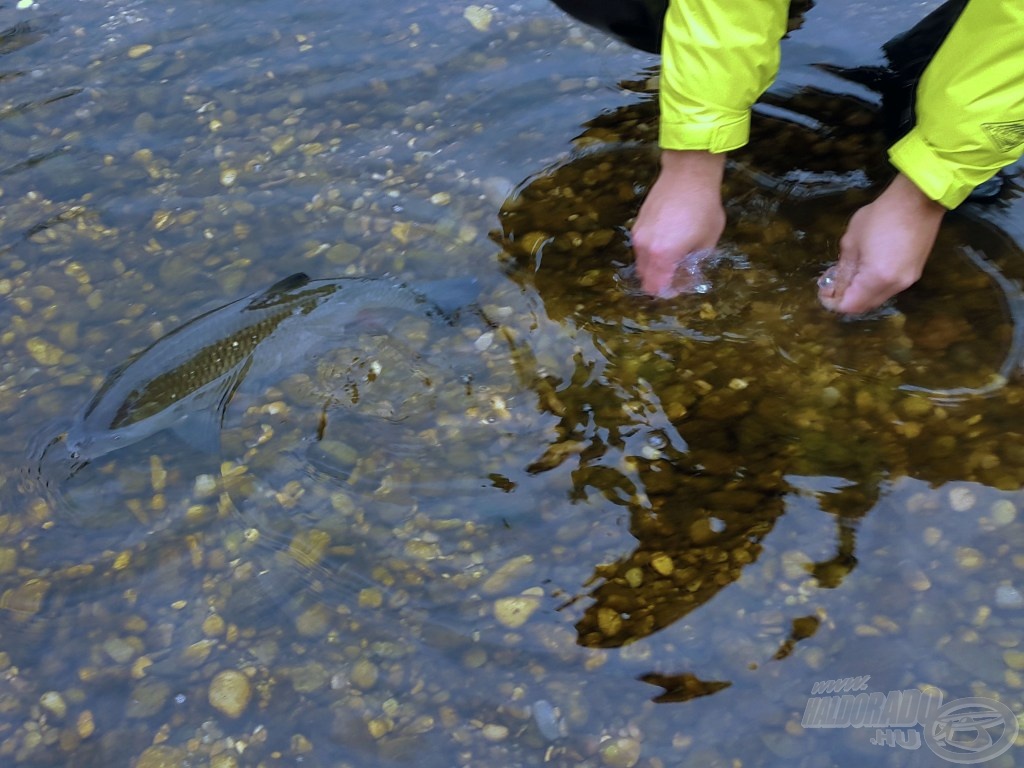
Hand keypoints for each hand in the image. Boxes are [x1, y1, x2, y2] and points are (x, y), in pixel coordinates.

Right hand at [631, 150, 726, 296]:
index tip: (680, 287)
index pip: (656, 287)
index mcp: (663, 256)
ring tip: (674, 256)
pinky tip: (668, 240)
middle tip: (678, 274)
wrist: (688, 174)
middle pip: (645, 278)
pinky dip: (651, 252)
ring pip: (642, 262)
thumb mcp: (708, 240)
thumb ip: (695, 263)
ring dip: (655, 266)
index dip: (668, 292)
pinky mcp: (638, 223)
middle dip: (660, 281)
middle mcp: (645, 248)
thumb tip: (687, 276)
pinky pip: (641, 247)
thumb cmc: (703, 207)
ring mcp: (639, 235)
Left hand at [818, 174, 945, 314]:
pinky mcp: (915, 272)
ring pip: (877, 298)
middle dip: (846, 298)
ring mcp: (908, 280)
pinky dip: (874, 285)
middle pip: (865, 306)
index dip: (833, 302)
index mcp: (877, 278)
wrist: (918, 199)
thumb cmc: (880, 216)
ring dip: (860, 292)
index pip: (851, 306)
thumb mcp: (851, 242)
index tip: (823, 291)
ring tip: (849, 273)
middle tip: (833, 283)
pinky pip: (889, 288)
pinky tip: (867, 269)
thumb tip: (835, 288)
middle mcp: (895, 285)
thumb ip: (842, 270)